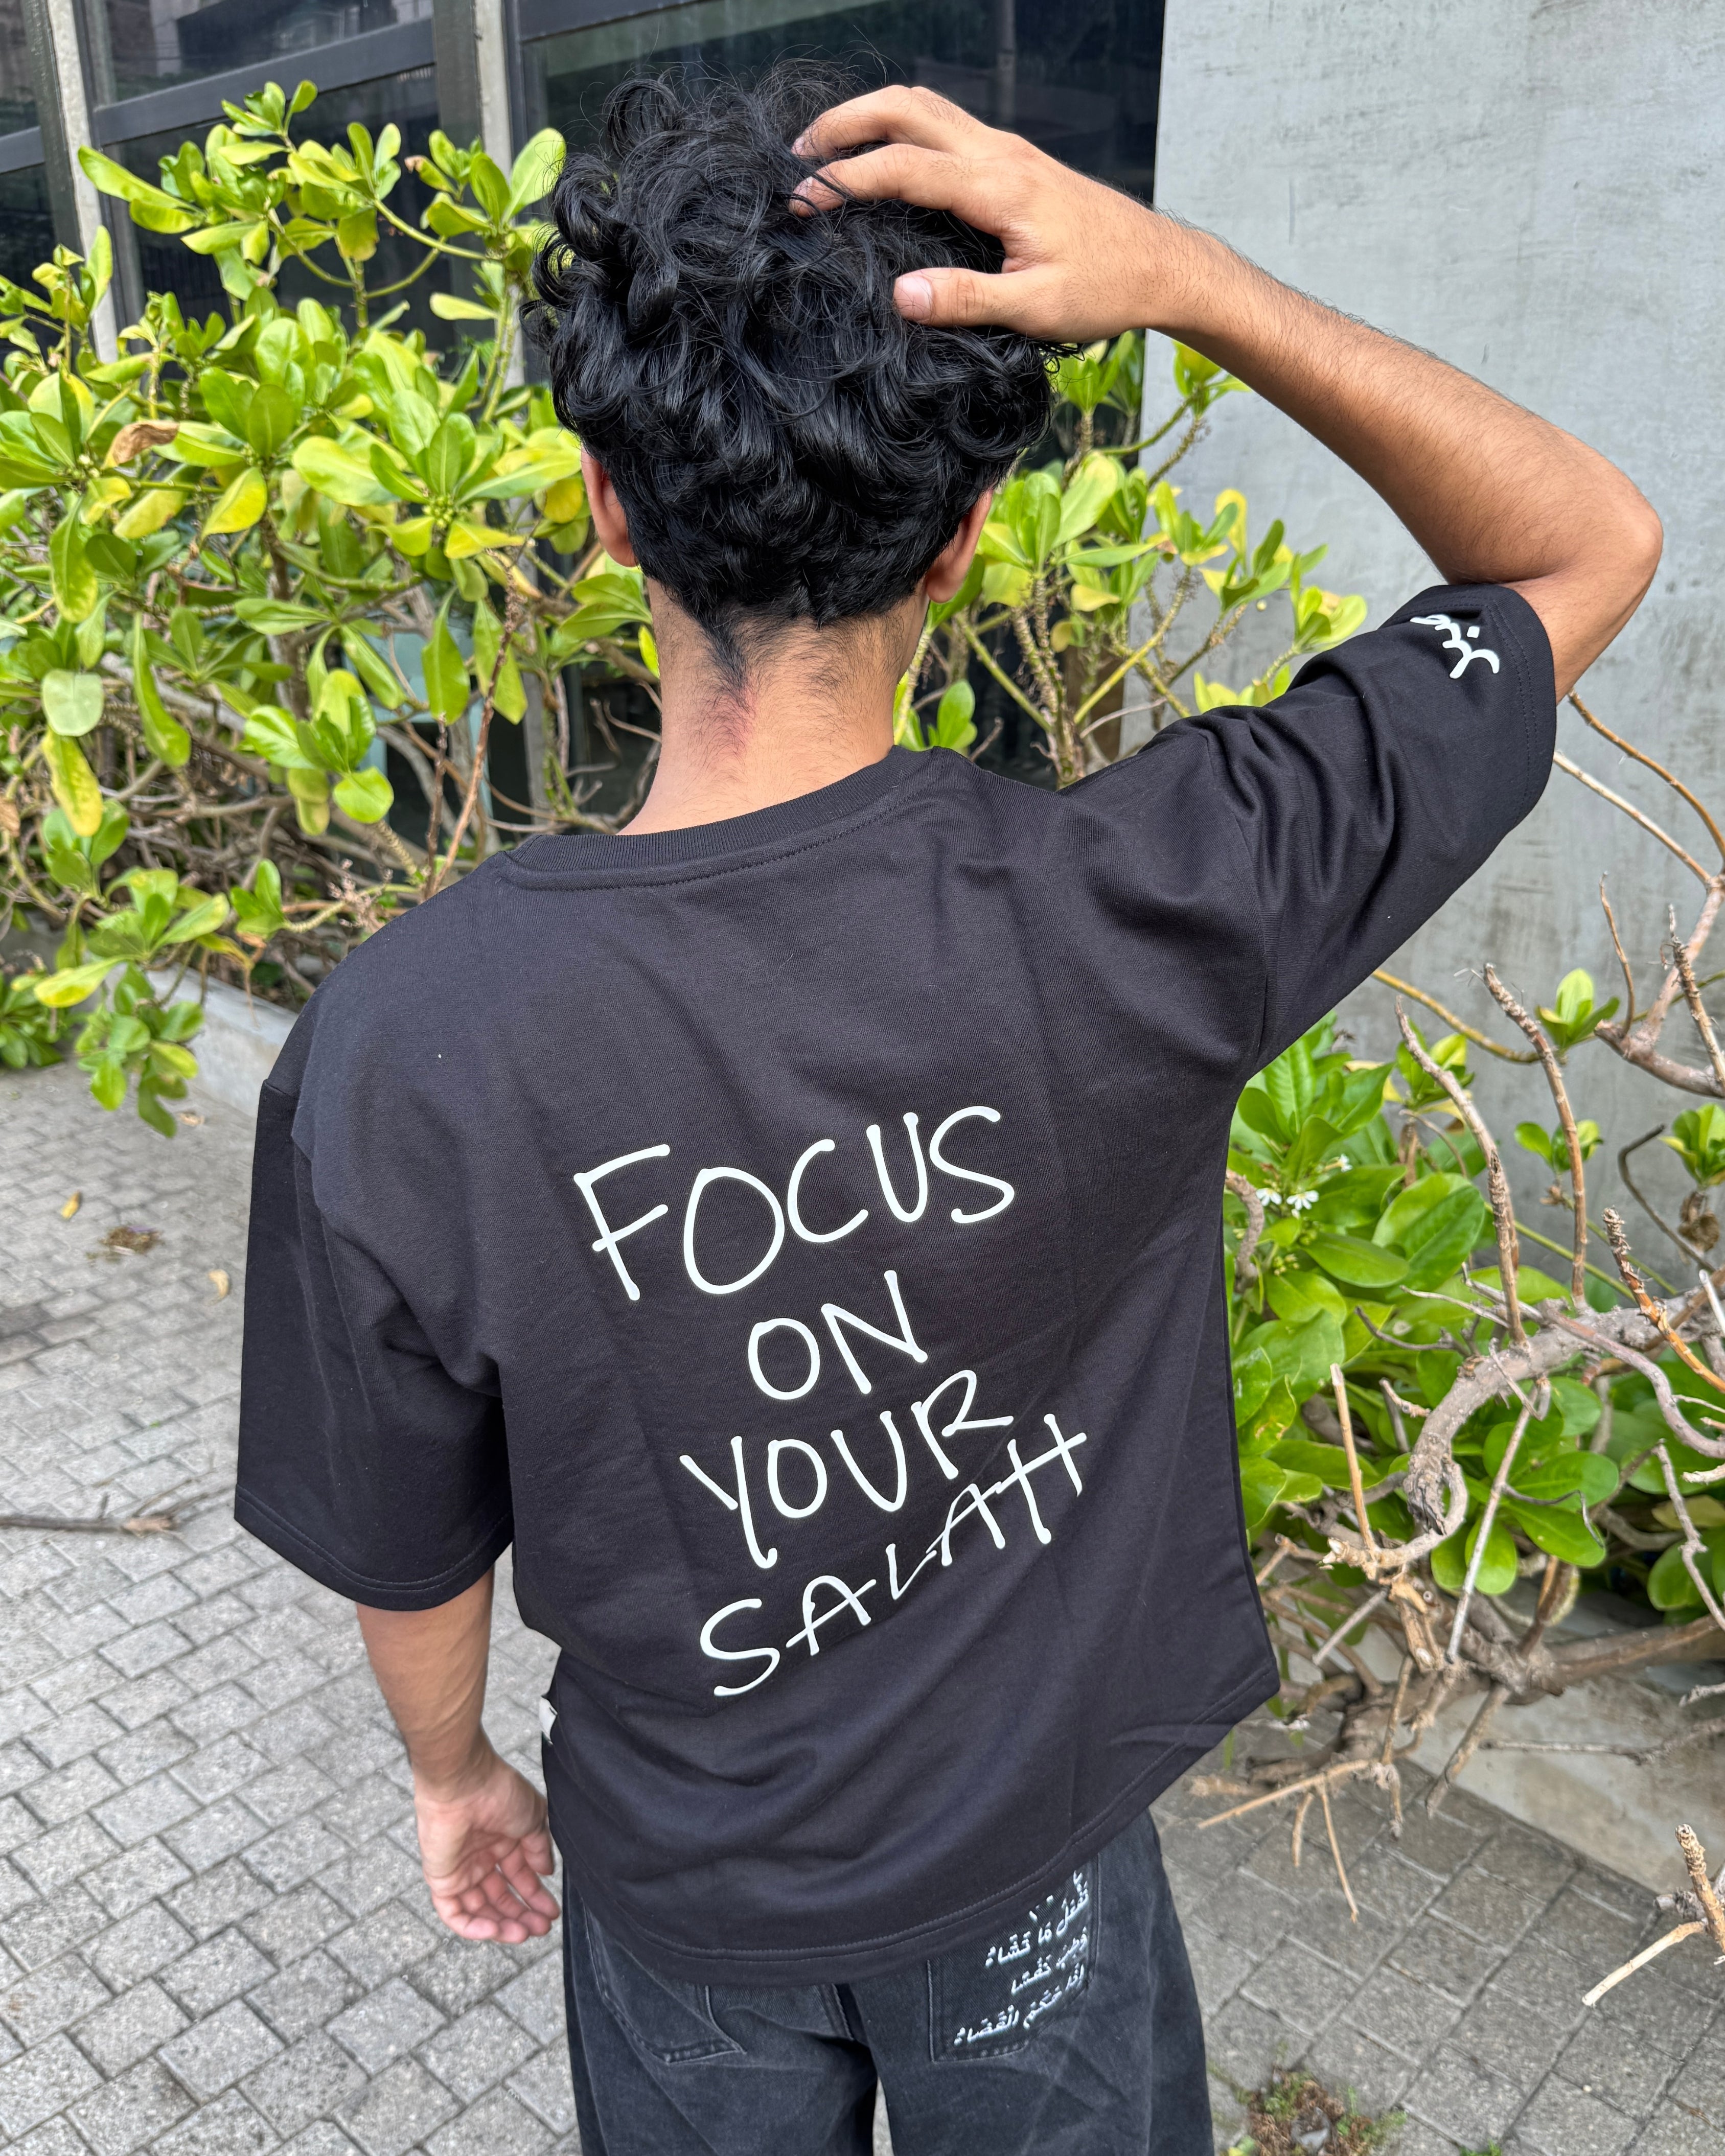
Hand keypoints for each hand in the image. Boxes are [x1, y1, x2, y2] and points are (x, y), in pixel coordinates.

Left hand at [413, 1744, 559, 1942]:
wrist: (465, 1784)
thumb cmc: (499, 1792)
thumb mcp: (533, 1818)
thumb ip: (539, 1848)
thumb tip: (546, 1872)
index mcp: (501, 1841)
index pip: (519, 1878)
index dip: (535, 1897)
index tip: (552, 1912)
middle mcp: (481, 1858)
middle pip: (500, 1898)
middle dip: (522, 1915)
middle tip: (541, 1928)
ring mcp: (460, 1870)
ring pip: (479, 1910)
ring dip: (502, 1925)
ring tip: (524, 1934)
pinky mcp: (442, 1879)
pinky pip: (454, 1913)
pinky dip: (473, 1927)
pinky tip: (496, 1930)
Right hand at [793, 86, 1188, 340]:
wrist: (1159, 265)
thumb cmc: (1105, 288)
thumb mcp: (1036, 309)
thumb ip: (967, 301)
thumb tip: (901, 295)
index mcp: (998, 187)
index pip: (901, 168)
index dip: (843, 182)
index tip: (798, 204)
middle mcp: (999, 153)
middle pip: (906, 108)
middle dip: (845, 123)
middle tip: (797, 155)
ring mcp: (1007, 150)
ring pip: (925, 106)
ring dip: (870, 118)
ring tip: (827, 149)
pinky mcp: (1014, 160)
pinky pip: (946, 124)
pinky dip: (902, 128)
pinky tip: (884, 158)